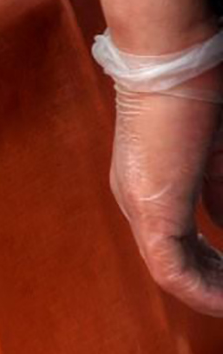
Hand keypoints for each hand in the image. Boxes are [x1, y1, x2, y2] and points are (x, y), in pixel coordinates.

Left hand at [110, 84, 222, 314]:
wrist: (174, 59)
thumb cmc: (199, 92)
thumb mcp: (219, 157)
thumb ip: (220, 195)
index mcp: (154, 185)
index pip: (184, 244)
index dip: (218, 269)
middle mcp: (139, 200)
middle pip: (180, 264)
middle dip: (218, 286)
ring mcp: (139, 205)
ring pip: (175, 274)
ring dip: (214, 294)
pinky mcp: (149, 209)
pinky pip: (172, 271)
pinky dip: (204, 292)